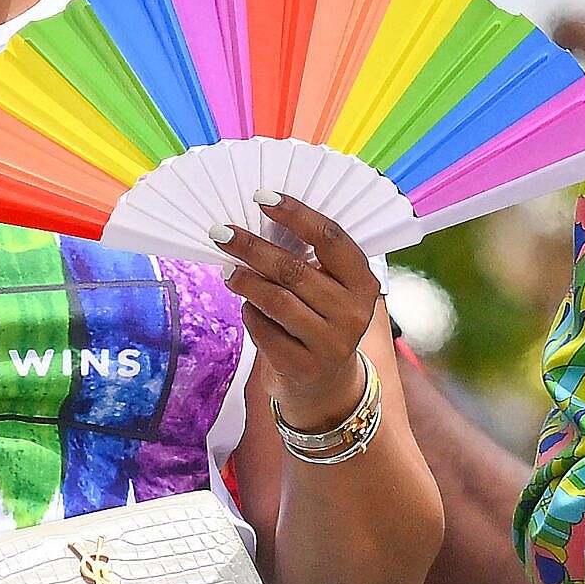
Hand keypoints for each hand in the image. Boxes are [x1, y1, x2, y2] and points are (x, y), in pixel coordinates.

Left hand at [213, 194, 381, 432]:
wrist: (327, 386)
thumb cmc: (321, 321)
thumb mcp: (329, 291)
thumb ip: (309, 261)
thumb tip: (257, 223)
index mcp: (363, 283)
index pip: (331, 239)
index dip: (297, 214)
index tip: (263, 197)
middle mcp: (353, 313)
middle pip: (295, 270)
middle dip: (253, 247)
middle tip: (220, 232)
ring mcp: (331, 343)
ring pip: (278, 301)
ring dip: (246, 281)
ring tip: (228, 270)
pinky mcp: (305, 368)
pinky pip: (266, 331)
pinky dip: (251, 314)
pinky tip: (246, 306)